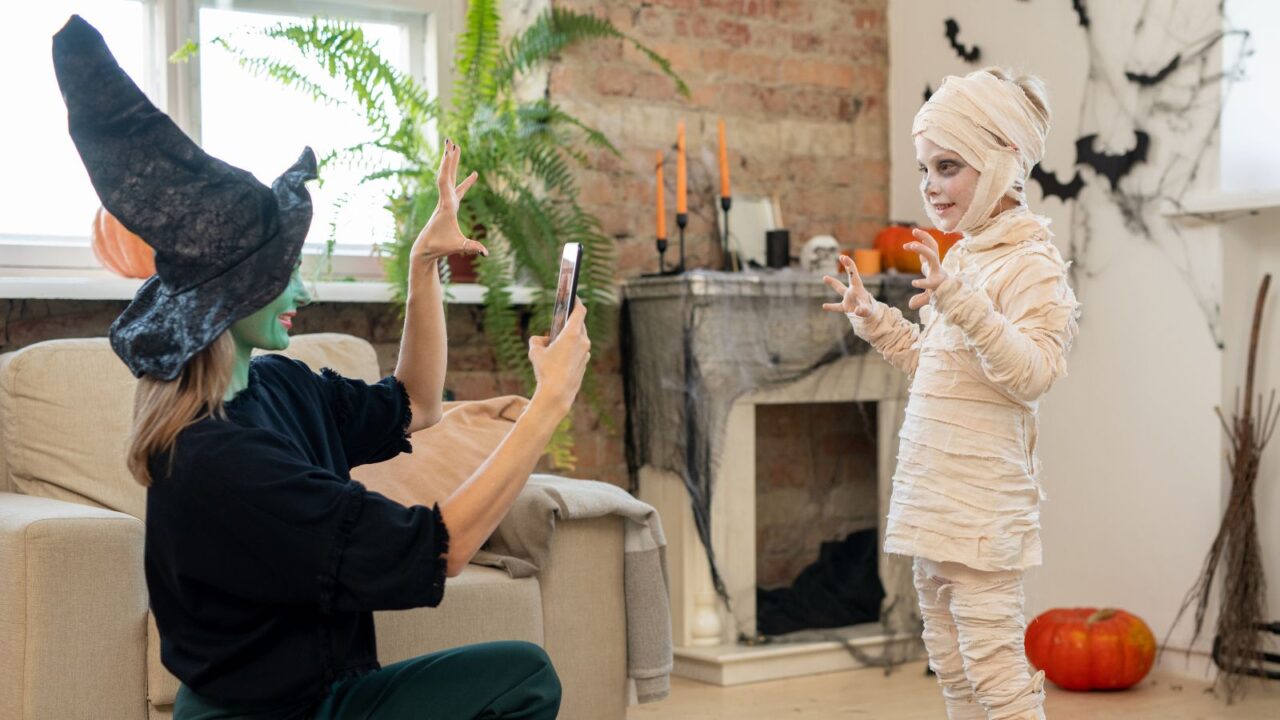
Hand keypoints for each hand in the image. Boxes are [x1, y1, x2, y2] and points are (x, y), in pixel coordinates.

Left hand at [411, 138, 486, 263]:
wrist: (425, 248)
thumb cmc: (440, 246)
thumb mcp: (457, 246)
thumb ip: (471, 247)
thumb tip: (486, 253)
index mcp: (447, 206)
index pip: (445, 182)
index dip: (447, 167)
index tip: (449, 152)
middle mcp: (445, 200)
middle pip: (446, 174)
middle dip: (449, 158)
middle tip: (451, 142)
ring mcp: (446, 201)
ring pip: (450, 178)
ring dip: (453, 163)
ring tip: (457, 148)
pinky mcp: (449, 205)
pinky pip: (457, 187)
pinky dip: (464, 179)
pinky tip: (474, 174)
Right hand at [528, 299, 590, 417]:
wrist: (557, 394)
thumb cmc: (546, 371)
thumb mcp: (535, 352)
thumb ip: (536, 340)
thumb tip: (540, 340)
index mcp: (572, 334)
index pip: (580, 311)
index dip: (577, 301)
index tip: (573, 296)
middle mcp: (583, 341)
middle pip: (579, 324)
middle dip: (569, 321)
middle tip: (560, 318)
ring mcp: (585, 353)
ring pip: (579, 338)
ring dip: (569, 336)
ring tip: (556, 338)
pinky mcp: (585, 363)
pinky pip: (579, 350)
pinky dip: (571, 348)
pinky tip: (560, 353)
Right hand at [822, 254, 875, 317]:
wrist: (871, 316)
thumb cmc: (869, 311)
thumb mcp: (867, 311)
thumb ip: (863, 310)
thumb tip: (857, 311)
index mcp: (858, 288)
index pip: (853, 275)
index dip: (849, 265)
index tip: (844, 257)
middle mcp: (853, 291)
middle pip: (850, 276)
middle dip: (847, 266)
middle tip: (842, 256)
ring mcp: (848, 298)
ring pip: (839, 288)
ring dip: (833, 282)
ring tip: (824, 277)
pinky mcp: (845, 306)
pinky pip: (836, 306)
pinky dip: (831, 307)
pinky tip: (824, 306)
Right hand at [905, 228, 948, 310]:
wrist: (948, 282)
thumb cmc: (938, 290)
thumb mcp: (930, 297)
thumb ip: (921, 300)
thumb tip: (910, 305)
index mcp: (936, 280)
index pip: (930, 282)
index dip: (923, 283)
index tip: (914, 283)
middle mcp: (936, 268)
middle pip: (932, 256)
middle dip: (922, 250)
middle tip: (909, 246)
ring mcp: (935, 260)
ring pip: (933, 246)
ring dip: (924, 238)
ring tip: (914, 231)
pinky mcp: (932, 255)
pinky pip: (929, 243)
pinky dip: (922, 238)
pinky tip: (914, 232)